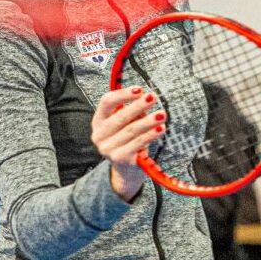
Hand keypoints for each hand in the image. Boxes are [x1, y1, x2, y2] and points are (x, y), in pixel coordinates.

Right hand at [91, 86, 164, 200]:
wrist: (125, 169)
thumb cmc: (127, 140)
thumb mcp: (126, 124)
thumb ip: (133, 112)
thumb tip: (145, 99)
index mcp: (98, 121)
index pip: (106, 102)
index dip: (123, 94)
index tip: (139, 89)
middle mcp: (99, 135)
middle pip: (120, 117)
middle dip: (138, 106)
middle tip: (153, 97)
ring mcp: (108, 148)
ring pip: (131, 130)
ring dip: (148, 121)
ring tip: (162, 114)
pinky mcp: (120, 159)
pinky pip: (138, 143)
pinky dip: (150, 135)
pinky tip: (160, 128)